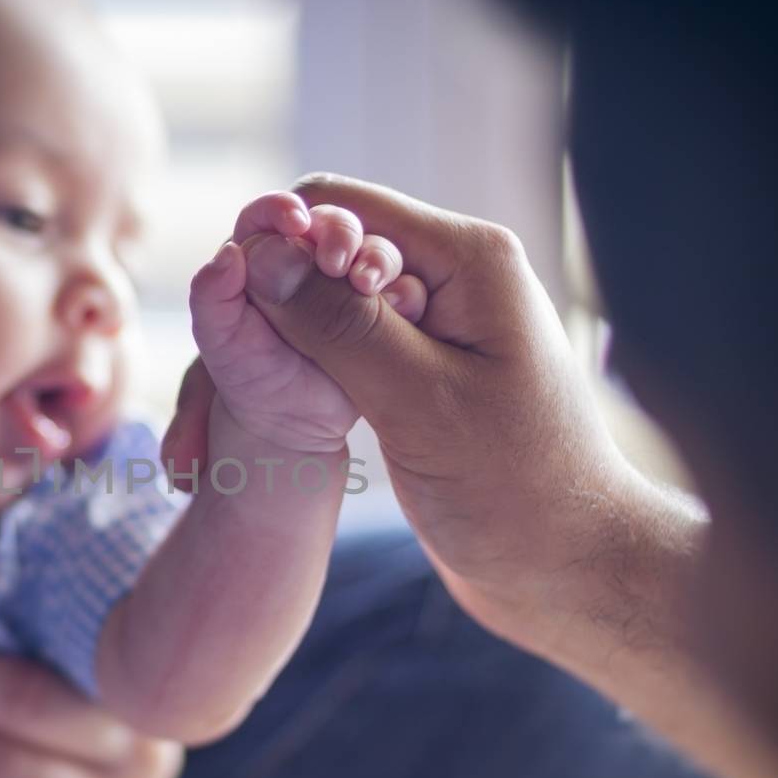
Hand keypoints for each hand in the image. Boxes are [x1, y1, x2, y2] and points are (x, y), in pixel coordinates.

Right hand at [166, 174, 640, 651]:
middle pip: (324, 251)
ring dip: (270, 348)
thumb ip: (342, 326)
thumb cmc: (517, 492)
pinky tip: (257, 428)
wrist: (567, 571)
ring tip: (210, 436)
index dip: (280, 244)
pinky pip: (339, 349)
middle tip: (213, 381)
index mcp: (468, 259)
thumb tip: (264, 256)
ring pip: (322, 305)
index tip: (238, 308)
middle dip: (264, 301)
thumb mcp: (422, 404)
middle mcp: (451, 276)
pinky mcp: (417, 371)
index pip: (341, 206)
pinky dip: (295, 376)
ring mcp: (433, 324)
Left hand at [187, 192, 422, 453]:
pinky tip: (399, 307)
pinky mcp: (387, 309)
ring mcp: (353, 283)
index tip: (295, 222)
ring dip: (377, 258)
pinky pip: (406, 290)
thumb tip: (229, 254)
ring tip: (367, 284)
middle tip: (337, 259)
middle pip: (332, 221)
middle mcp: (313, 259)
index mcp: (263, 254)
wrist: (289, 423)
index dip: (282, 209)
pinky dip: (406, 293)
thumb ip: (212, 297)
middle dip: (339, 229)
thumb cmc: (247, 376)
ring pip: (375, 249)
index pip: (271, 215)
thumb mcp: (219, 340)